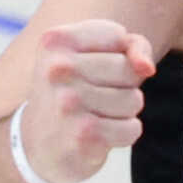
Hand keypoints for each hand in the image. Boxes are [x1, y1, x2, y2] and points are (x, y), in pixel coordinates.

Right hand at [20, 22, 159, 182]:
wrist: (36, 145)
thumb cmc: (74, 91)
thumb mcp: (95, 55)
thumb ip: (132, 45)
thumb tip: (147, 67)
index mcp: (56, 40)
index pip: (119, 36)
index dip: (117, 56)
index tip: (90, 69)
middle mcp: (58, 68)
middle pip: (130, 70)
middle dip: (122, 87)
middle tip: (90, 98)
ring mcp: (69, 102)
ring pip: (135, 100)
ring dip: (121, 113)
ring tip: (91, 115)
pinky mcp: (84, 134)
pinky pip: (132, 128)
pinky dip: (122, 135)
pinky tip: (95, 136)